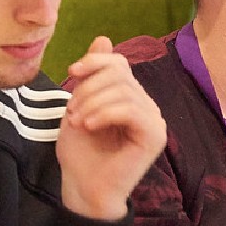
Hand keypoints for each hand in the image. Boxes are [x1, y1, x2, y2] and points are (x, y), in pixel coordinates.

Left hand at [58, 36, 165, 220]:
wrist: (82, 187)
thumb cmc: (80, 151)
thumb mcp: (78, 104)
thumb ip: (91, 75)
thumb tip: (104, 38)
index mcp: (130, 97)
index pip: (119, 63)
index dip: (94, 61)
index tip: (71, 72)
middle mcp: (147, 106)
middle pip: (119, 74)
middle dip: (87, 88)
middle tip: (71, 112)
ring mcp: (154, 121)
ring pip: (123, 90)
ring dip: (91, 103)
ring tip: (78, 122)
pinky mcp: (155, 136)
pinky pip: (131, 109)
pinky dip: (104, 113)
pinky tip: (89, 126)